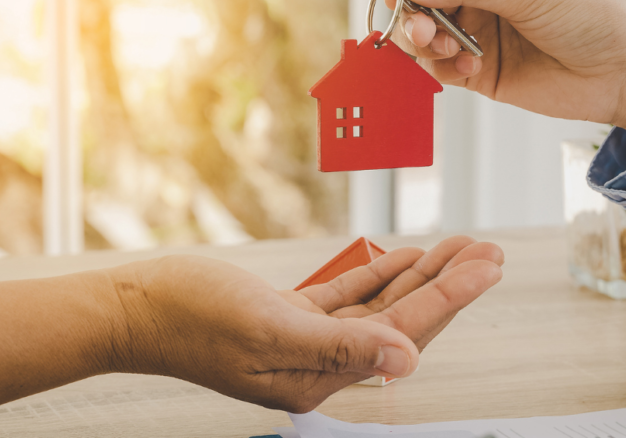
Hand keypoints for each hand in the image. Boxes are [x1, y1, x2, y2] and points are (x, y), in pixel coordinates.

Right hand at [109, 235, 502, 412]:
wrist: (136, 308)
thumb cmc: (191, 318)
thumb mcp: (269, 330)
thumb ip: (341, 346)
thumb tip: (408, 361)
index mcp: (321, 376)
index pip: (404, 333)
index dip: (450, 296)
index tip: (487, 266)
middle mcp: (322, 364)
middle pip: (403, 321)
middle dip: (449, 284)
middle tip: (489, 253)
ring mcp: (307, 340)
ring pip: (381, 306)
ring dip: (422, 275)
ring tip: (460, 248)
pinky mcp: (290, 317)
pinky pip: (350, 296)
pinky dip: (380, 274)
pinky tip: (404, 256)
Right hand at [385, 0, 625, 141]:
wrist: (619, 72)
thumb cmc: (588, 16)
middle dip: (410, 15)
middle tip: (422, 33)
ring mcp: (471, 29)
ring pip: (417, 34)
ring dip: (423, 44)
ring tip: (449, 51)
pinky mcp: (473, 68)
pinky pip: (436, 67)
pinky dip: (442, 69)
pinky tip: (470, 68)